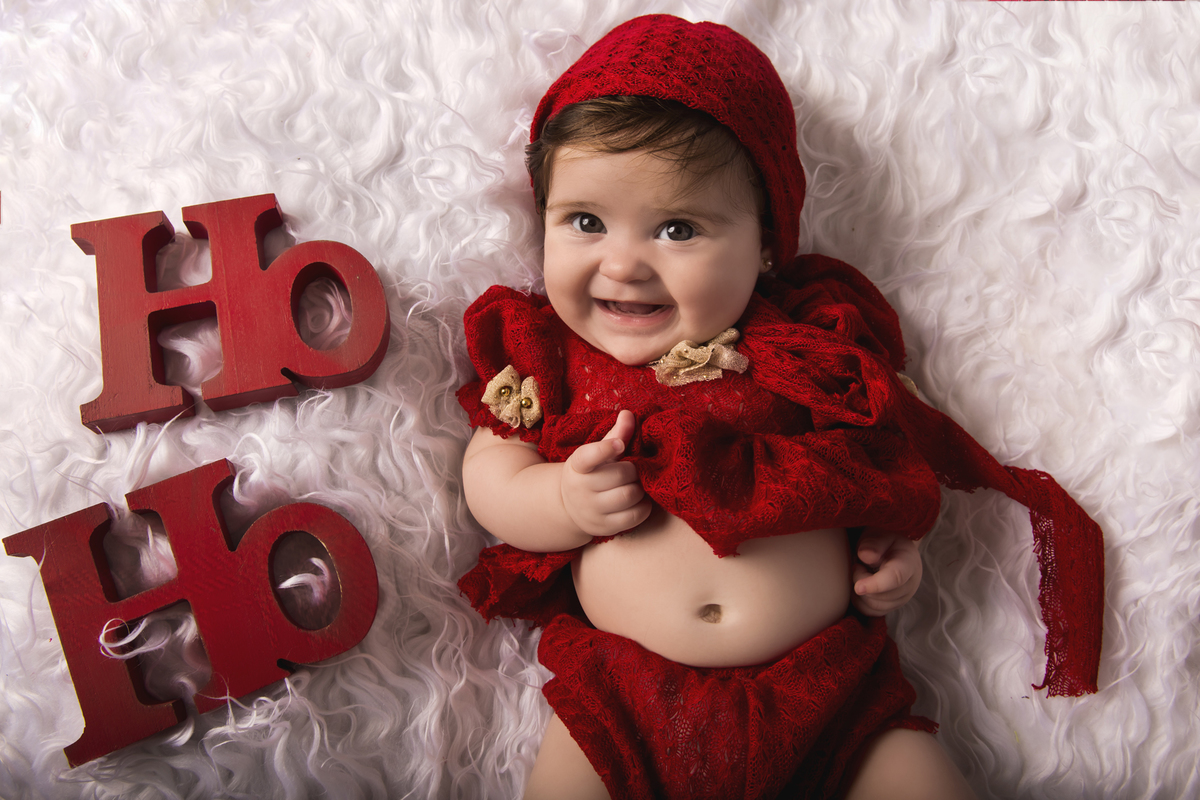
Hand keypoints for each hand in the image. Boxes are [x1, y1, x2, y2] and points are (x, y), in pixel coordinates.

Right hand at [560, 410, 651, 536]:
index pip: (587, 456)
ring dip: (640, 488)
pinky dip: (643, 506)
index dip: (604, 449)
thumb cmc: (591, 473)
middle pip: (620, 475)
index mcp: (578, 465)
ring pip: (628, 496)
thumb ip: (615, 435)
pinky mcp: (604, 527)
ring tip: (636, 484)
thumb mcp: (596, 453)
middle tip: (635, 469)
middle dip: (633, 470)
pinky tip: (639, 499)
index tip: (619, 444)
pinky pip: (634, 516)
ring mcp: (591, 511)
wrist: (570, 506)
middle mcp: (580, 489)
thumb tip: (628, 414)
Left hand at [850, 530, 921, 616]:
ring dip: (859, 591)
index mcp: (909, 563)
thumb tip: (865, 556)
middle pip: (881, 595)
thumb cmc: (883, 540)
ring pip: (874, 605)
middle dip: (861, 580)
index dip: (876, 584)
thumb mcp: (879, 534)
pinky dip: (859, 601)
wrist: (890, 547)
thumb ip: (874, 543)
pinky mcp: (890, 606)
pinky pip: (870, 611)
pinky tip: (860, 585)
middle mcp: (910, 584)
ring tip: (861, 571)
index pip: (896, 578)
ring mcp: (902, 598)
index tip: (858, 587)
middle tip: (858, 563)